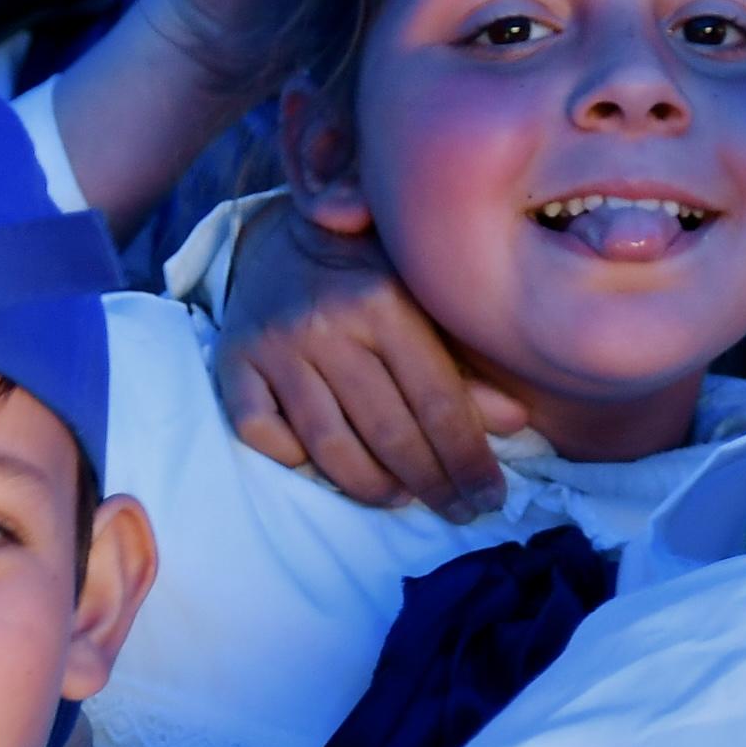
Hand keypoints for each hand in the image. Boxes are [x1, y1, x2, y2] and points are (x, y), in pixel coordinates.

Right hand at [214, 197, 526, 514]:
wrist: (285, 234)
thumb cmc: (371, 271)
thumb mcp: (425, 298)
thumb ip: (464, 360)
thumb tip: (514, 423)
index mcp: (385, 300)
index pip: (437, 401)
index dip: (468, 459)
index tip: (490, 497)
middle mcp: (325, 323)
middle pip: (388, 431)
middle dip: (432, 484)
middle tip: (460, 512)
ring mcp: (273, 345)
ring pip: (328, 445)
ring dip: (371, 486)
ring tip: (402, 499)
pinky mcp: (230, 361)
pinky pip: (261, 433)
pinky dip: (294, 460)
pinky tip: (326, 469)